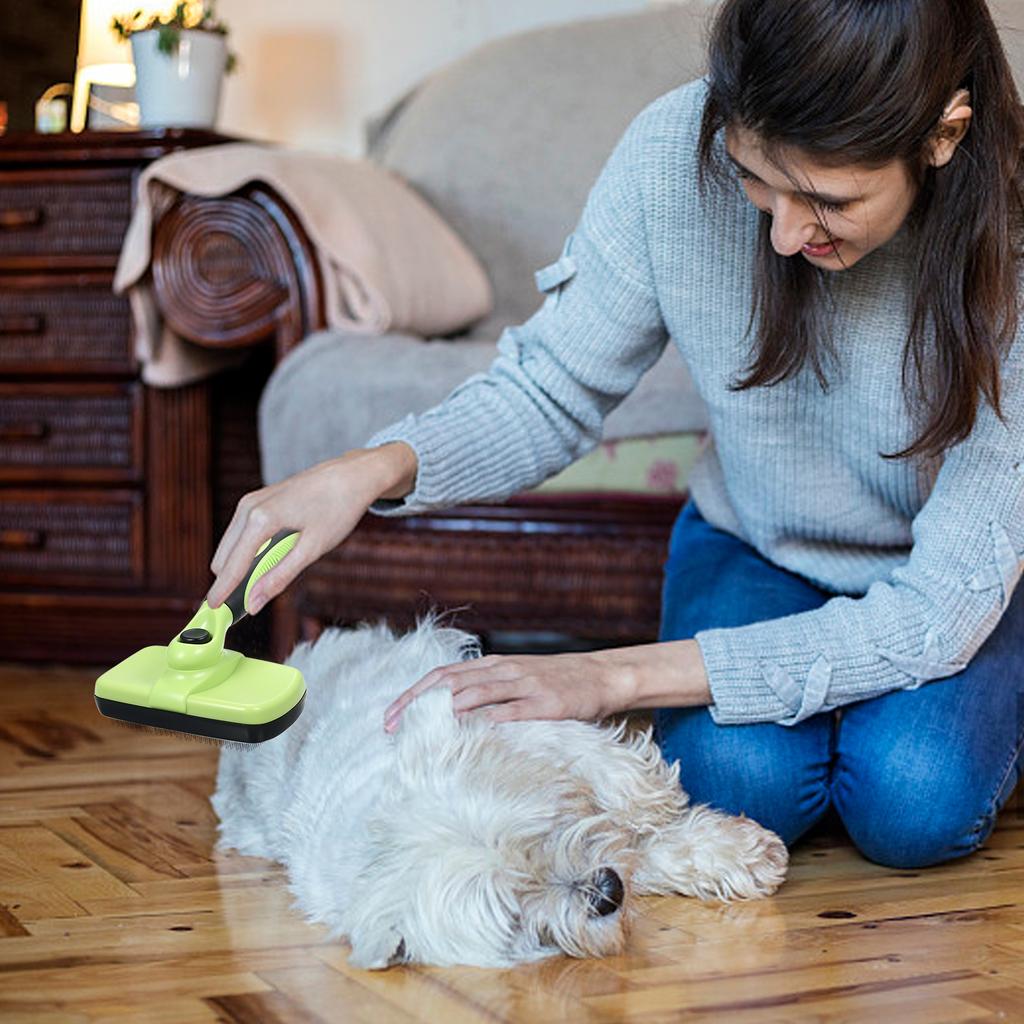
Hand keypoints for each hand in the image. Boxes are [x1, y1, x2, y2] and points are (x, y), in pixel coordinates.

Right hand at [206, 447, 403, 613]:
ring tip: (263, 583)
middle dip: (231, 581)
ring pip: (230, 546)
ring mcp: (251, 501)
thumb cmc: (337, 509)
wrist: (352, 475)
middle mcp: (249, 507)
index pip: (231, 565)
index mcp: (261, 519)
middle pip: (224, 557)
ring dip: (240, 567)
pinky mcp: (257, 500)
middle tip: (246, 606)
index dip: (221, 592)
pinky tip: (270, 559)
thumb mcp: (312, 549)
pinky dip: (248, 552)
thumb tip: (253, 603)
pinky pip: (241, 534)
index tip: (211, 613)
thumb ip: (279, 577)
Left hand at [382, 649, 636, 732]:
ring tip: (423, 728)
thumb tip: (447, 712)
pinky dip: (495, 718)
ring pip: (479, 692)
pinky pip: (517, 710)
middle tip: (392, 727)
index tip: (389, 717)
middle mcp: (504, 670)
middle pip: (451, 683)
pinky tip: (476, 730)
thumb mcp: (515, 678)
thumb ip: (485, 689)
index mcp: (492, 665)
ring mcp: (526, 684)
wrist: (601, 676)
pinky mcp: (548, 701)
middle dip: (418, 704)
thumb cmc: (554, 681)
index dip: (413, 695)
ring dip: (447, 709)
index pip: (443, 676)